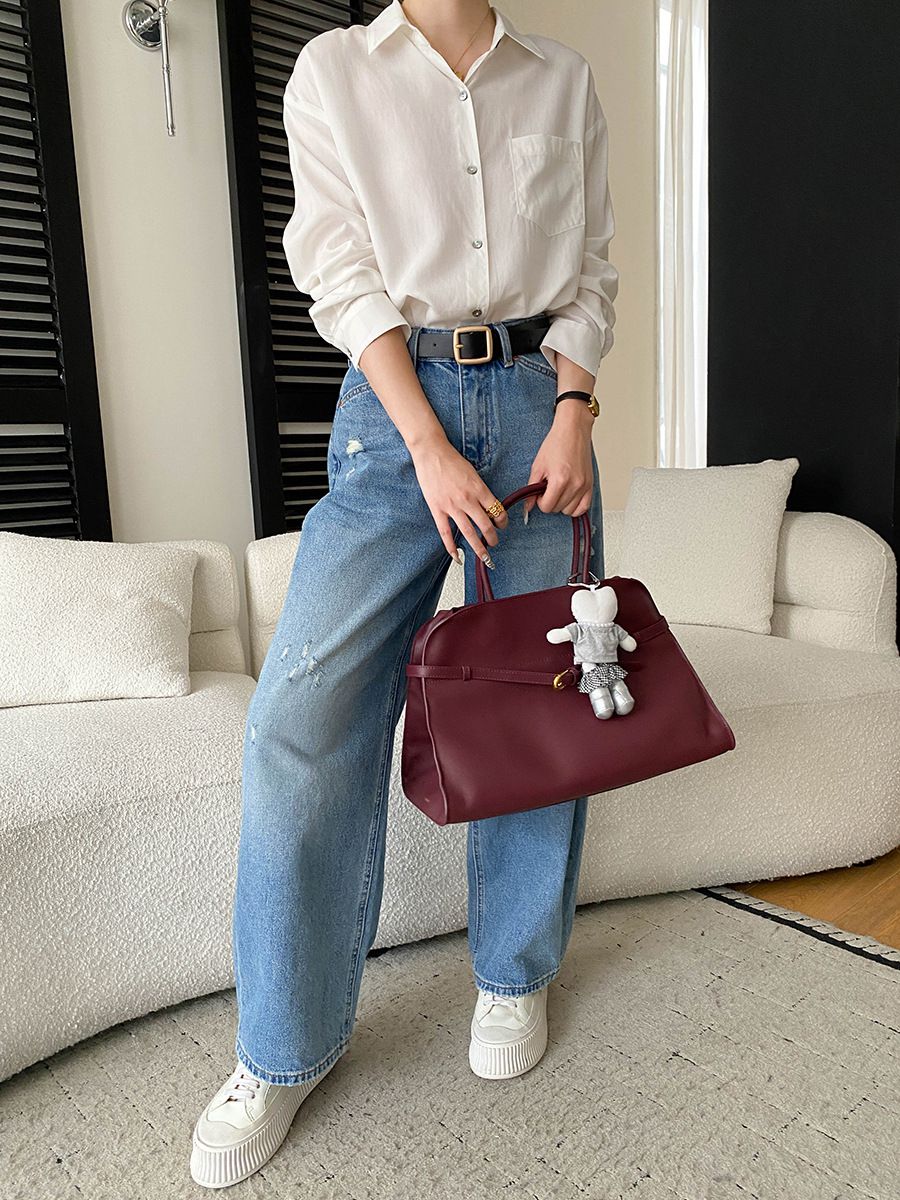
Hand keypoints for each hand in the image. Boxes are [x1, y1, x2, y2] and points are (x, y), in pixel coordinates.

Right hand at [408, 432, 509, 565]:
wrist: (431, 453)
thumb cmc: (452, 460)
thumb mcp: (473, 473)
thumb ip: (480, 490)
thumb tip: (487, 506)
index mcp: (479, 489)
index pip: (497, 510)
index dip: (503, 521)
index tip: (502, 525)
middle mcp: (468, 499)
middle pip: (486, 525)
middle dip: (493, 538)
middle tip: (495, 543)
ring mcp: (452, 506)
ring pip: (469, 533)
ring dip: (479, 547)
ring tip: (485, 556)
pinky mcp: (437, 509)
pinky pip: (445, 533)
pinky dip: (452, 547)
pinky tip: (457, 557)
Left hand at [522, 399, 594, 518]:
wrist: (573, 430)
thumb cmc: (556, 443)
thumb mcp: (538, 466)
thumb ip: (531, 489)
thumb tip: (528, 506)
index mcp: (560, 480)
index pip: (547, 507)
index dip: (540, 501)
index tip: (540, 492)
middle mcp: (575, 485)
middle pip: (557, 509)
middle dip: (550, 501)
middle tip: (549, 487)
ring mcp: (584, 485)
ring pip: (570, 511)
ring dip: (562, 504)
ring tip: (559, 489)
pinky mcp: (591, 484)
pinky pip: (584, 507)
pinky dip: (575, 506)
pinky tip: (569, 497)